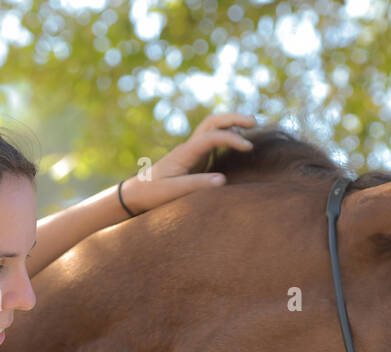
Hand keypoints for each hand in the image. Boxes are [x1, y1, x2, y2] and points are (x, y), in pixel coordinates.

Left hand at [119, 111, 255, 215]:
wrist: (135, 194)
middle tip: (254, 122)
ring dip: (231, 124)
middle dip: (234, 118)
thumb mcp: (172, 192)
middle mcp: (189, 147)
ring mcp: (192, 151)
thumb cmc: (152, 193)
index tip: (248, 148)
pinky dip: (228, 135)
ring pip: (213, 128)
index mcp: (184, 152)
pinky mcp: (194, 159)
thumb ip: (196, 185)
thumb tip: (222, 180)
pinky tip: (239, 141)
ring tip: (252, 126)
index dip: (232, 138)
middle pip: (213, 121)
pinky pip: (213, 141)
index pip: (212, 136)